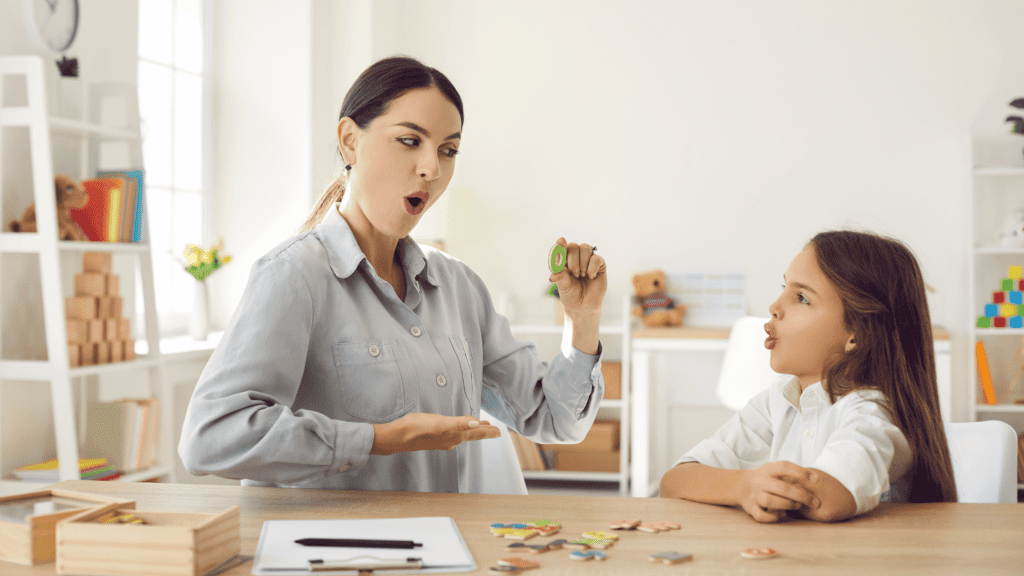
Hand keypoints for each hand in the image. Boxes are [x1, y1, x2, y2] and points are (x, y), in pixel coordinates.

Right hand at [370, 413, 500, 454]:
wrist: (397, 437)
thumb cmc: (417, 428)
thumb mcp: (440, 423)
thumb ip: (459, 424)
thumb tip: (476, 425)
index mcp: (455, 435)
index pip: (477, 434)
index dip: (489, 431)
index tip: (500, 432)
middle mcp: (451, 439)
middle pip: (472, 435)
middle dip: (484, 432)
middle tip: (494, 431)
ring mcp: (442, 440)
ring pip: (464, 435)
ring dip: (473, 432)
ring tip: (480, 427)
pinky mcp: (434, 437)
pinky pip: (454, 433)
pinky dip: (461, 430)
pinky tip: (458, 429)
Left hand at [549, 238, 606, 323]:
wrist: (584, 305)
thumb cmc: (571, 294)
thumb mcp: (562, 286)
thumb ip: (559, 277)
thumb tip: (553, 273)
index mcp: (564, 260)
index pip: (561, 247)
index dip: (560, 244)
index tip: (560, 242)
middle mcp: (575, 257)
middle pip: (573, 246)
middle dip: (573, 260)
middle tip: (574, 274)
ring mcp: (588, 259)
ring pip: (585, 247)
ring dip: (582, 262)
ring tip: (582, 275)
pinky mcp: (599, 264)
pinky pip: (596, 257)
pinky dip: (592, 267)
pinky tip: (590, 276)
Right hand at [733, 461, 820, 522]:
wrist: (741, 485)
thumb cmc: (766, 478)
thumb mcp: (775, 471)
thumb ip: (791, 475)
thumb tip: (815, 479)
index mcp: (767, 469)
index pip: (784, 466)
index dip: (800, 472)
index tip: (816, 479)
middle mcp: (759, 481)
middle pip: (781, 487)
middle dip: (801, 495)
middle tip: (815, 502)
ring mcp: (754, 495)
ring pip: (770, 501)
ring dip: (787, 505)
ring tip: (798, 506)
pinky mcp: (750, 508)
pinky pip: (761, 515)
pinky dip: (773, 517)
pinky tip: (782, 515)